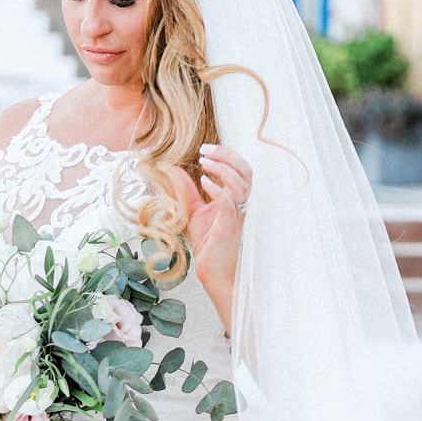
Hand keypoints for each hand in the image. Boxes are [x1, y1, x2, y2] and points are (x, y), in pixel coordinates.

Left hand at [174, 144, 250, 333]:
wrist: (212, 271)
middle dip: (227, 155)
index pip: (239, 169)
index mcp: (234, 198)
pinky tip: (204, 182)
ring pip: (242, 184)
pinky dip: (218, 189)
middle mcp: (239, 204)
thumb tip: (175, 170)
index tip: (204, 149)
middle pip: (245, 170)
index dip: (225, 154)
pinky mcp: (228, 227)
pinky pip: (230, 203)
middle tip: (205, 150)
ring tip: (204, 163)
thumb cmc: (208, 243)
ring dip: (223, 169)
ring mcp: (236, 215)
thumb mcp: (194, 211)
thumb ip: (188, 190)